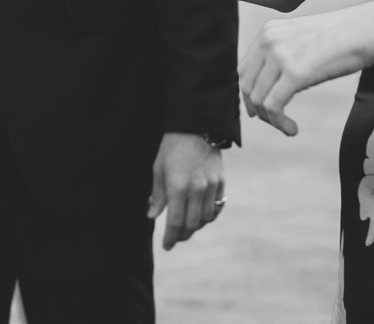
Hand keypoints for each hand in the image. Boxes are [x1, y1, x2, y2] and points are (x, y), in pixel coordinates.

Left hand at [150, 132, 225, 249]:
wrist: (195, 128)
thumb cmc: (171, 148)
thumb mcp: (157, 169)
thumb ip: (156, 195)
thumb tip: (152, 216)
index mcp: (178, 187)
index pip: (176, 222)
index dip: (171, 237)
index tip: (166, 246)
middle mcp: (197, 190)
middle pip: (192, 225)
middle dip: (183, 235)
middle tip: (175, 239)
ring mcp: (212, 187)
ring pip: (206, 219)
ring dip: (196, 227)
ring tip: (186, 228)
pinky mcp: (221, 182)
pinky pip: (218, 208)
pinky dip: (209, 217)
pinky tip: (201, 217)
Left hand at [239, 0, 373, 135]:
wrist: (368, 29)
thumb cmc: (345, 36)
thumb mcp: (303, 38)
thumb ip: (285, 53)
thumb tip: (277, 81)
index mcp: (268, 32)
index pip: (245, 69)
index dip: (248, 93)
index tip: (258, 110)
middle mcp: (268, 41)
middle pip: (247, 84)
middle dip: (256, 108)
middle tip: (272, 122)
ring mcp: (280, 56)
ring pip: (258, 98)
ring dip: (270, 120)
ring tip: (287, 127)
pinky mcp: (295, 73)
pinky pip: (274, 106)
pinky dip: (279, 123)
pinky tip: (292, 130)